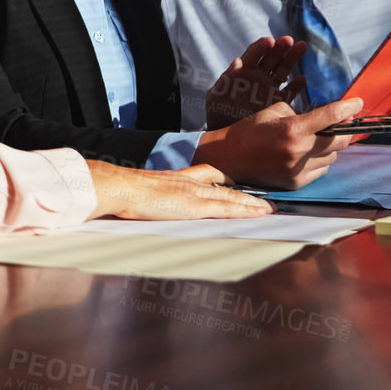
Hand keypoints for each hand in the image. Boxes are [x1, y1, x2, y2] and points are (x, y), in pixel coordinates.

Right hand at [85, 160, 273, 219]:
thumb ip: (149, 195)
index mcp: (175, 178)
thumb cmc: (123, 191)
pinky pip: (227, 209)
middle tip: (265, 199)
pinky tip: (259, 213)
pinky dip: (245, 211)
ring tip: (270, 209)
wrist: (120, 188)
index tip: (236, 182)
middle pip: (224, 187)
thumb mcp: (139, 190)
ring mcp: (194, 193)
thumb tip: (146, 202)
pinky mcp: (195, 206)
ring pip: (231, 198)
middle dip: (245, 194)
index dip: (223, 179)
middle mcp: (189, 182)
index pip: (207, 175)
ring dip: (252, 204)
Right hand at [191, 97, 364, 189]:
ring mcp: (299, 169)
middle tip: (340, 123)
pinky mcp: (297, 182)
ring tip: (317, 140)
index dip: (348, 108)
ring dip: (330, 147)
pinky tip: (307, 154)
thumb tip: (326, 116)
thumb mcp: (275, 111)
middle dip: (343, 130)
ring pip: (332, 157)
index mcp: (293, 128)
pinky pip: (321, 170)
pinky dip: (319, 161)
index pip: (330, 116)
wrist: (229, 157)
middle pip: (339, 140)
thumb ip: (302, 113)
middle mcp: (299, 151)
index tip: (357, 103)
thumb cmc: (250, 130)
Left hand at [205, 36, 308, 127]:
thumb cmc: (218, 117)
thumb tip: (237, 61)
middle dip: (280, 48)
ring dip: (291, 58)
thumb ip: (226, 80)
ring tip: (301, 47)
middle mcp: (257, 78)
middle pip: (271, 58)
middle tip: (289, 40)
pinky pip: (290, 92)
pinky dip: (297, 86)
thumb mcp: (217, 98)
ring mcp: (269, 90)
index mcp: (241, 74)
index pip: (252, 55)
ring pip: (283, 70)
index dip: (261, 47)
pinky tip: (302, 80)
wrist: (227, 141)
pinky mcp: (278, 103)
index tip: (270, 41)